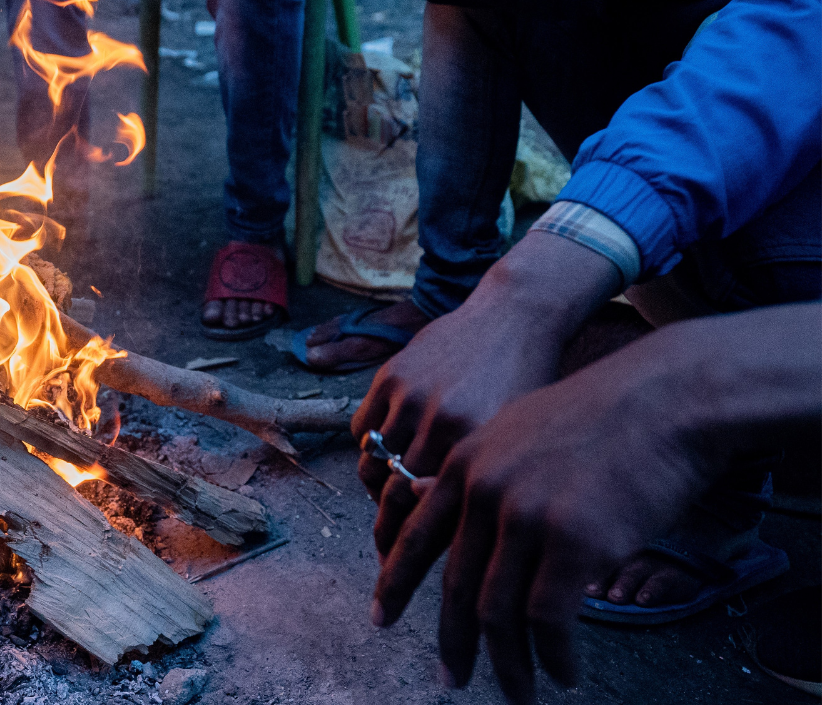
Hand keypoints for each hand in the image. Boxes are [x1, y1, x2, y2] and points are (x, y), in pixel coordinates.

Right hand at [353, 232, 621, 557]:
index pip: (430, 516)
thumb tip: (448, 544)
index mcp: (480, 446)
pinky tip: (384, 462)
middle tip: (384, 559)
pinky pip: (361, 430)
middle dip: (385, 536)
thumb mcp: (518, 443)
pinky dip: (368, 451)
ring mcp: (411, 396)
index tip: (398, 576)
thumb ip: (481, 488)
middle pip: (394, 498)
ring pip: (372, 466)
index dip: (411, 553)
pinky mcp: (390, 375)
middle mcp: (441, 422)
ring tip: (387, 508)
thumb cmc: (530, 388)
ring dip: (375, 493)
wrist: (518, 315)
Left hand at [373, 347, 710, 702]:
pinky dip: (552, 656)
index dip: (395, 582)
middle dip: (452, 641)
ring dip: (506, 664)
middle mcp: (484, 489)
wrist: (669, 395)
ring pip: (498, 612)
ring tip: (518, 693)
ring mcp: (525, 516)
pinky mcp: (572, 541)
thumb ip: (486, 475)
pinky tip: (563, 673)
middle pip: (454, 585)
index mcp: (465, 462)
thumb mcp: (520, 429)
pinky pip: (547, 620)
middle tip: (450, 679)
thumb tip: (467, 521)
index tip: (380, 618)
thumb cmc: (606, 413)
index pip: (416, 535)